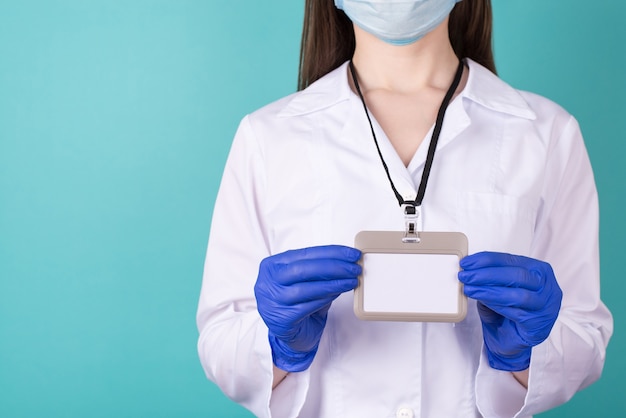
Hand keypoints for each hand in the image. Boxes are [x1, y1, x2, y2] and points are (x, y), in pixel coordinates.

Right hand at [254, 245, 360, 371]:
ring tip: (351, 281)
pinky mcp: (282, 320)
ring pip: (307, 288)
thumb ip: (318, 270)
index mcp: (272, 266)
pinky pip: (309, 306)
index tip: (351, 254)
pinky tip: (339, 293)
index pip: (304, 253)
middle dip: (335, 266)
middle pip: (304, 269)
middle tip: (354, 268)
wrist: (289, 335)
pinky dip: (327, 298)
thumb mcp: (303, 281)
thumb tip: (346, 261)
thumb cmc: (296, 303)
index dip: (331, 252)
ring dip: (334, 283)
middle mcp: (268, 283)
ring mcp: (272, 302)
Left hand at [458, 252, 561, 370]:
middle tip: (466, 276)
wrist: (512, 340)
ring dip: (489, 291)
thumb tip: (470, 269)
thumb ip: (490, 277)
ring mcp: (545, 306)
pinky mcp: (538, 325)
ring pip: (518, 295)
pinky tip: (482, 301)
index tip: (467, 262)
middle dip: (486, 274)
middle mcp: (547, 287)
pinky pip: (516, 313)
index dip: (486, 260)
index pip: (511, 259)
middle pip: (516, 275)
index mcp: (538, 271)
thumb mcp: (499, 287)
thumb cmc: (508, 309)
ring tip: (470, 289)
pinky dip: (496, 305)